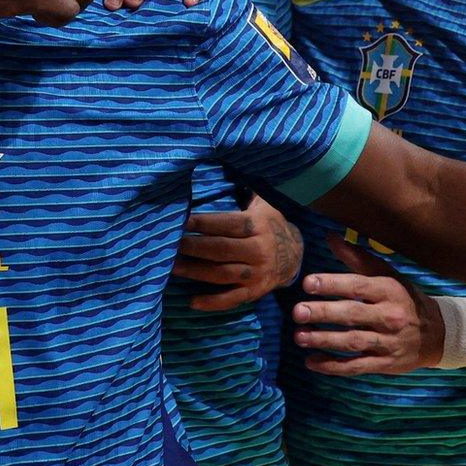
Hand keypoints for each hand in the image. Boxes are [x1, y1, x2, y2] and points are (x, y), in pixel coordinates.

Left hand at [172, 194, 303, 311]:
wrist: (296, 256)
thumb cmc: (270, 224)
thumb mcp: (264, 204)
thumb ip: (247, 190)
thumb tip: (230, 163)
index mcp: (258, 226)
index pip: (227, 224)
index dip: (203, 223)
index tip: (181, 221)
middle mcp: (259, 250)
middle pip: (221, 249)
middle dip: (193, 247)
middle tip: (169, 244)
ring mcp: (257, 274)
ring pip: (222, 273)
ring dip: (195, 272)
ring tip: (171, 267)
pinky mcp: (255, 292)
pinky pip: (232, 299)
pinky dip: (212, 302)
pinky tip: (192, 302)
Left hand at [293, 238, 443, 374]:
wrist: (438, 333)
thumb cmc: (404, 298)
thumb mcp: (387, 275)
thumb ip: (357, 258)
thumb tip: (330, 237)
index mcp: (388, 291)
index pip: (358, 286)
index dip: (332, 284)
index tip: (308, 283)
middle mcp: (389, 316)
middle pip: (353, 315)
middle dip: (323, 313)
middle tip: (297, 312)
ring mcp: (388, 342)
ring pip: (353, 342)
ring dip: (324, 340)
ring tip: (299, 337)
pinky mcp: (385, 364)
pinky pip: (356, 366)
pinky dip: (333, 366)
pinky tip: (312, 362)